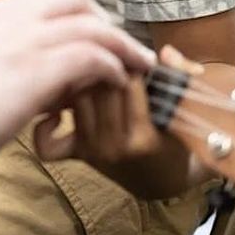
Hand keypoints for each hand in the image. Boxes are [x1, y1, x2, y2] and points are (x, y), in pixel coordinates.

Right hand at [0, 0, 156, 176]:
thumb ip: (7, 52)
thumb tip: (43, 67)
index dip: (79, 10)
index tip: (93, 34)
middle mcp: (10, 17)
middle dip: (105, 20)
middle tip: (120, 50)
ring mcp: (23, 40)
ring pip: (92, 24)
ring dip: (121, 44)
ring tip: (137, 66)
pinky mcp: (36, 70)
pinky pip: (91, 54)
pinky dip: (112, 66)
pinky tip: (116, 83)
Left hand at [36, 45, 204, 195]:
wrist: (164, 183)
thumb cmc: (177, 142)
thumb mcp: (188, 112)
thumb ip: (182, 77)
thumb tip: (167, 52)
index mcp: (144, 137)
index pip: (127, 83)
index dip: (128, 60)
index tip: (132, 53)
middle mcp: (114, 146)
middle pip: (97, 87)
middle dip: (101, 63)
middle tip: (109, 53)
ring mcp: (93, 151)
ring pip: (75, 99)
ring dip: (78, 79)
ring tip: (91, 70)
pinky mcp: (77, 154)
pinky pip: (47, 143)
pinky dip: (46, 124)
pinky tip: (60, 107)